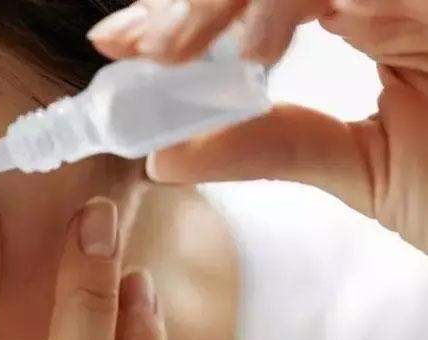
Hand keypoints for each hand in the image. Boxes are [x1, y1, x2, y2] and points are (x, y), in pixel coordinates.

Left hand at [88, 1, 427, 252]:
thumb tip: (162, 156)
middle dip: (197, 1)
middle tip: (137, 42)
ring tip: (189, 51)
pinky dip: (309, 4)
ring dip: (235, 0)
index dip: (186, 12)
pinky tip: (267, 45)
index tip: (121, 41)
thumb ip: (265, 147)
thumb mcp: (356, 168)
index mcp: (374, 14)